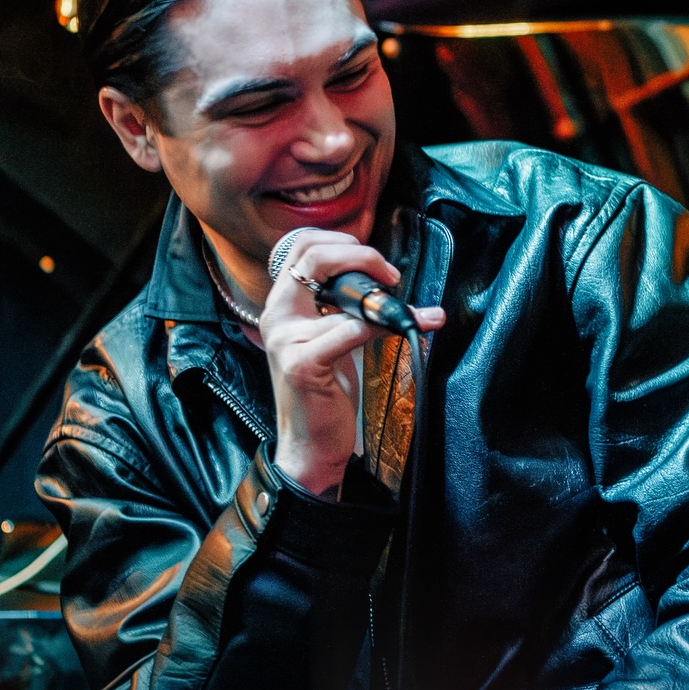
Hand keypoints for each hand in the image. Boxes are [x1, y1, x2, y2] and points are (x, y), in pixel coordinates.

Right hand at [261, 228, 443, 495]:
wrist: (310, 446)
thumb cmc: (324, 392)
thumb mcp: (329, 339)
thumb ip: (339, 307)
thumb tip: (379, 279)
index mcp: (281, 305)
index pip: (302, 245)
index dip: (343, 243)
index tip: (375, 263)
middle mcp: (276, 315)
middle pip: (313, 254)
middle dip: (361, 256)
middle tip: (391, 276)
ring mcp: (285, 338)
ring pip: (341, 294)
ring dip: (384, 298)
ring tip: (413, 311)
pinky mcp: (302, 363)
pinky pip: (352, 330)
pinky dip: (384, 326)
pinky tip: (412, 327)